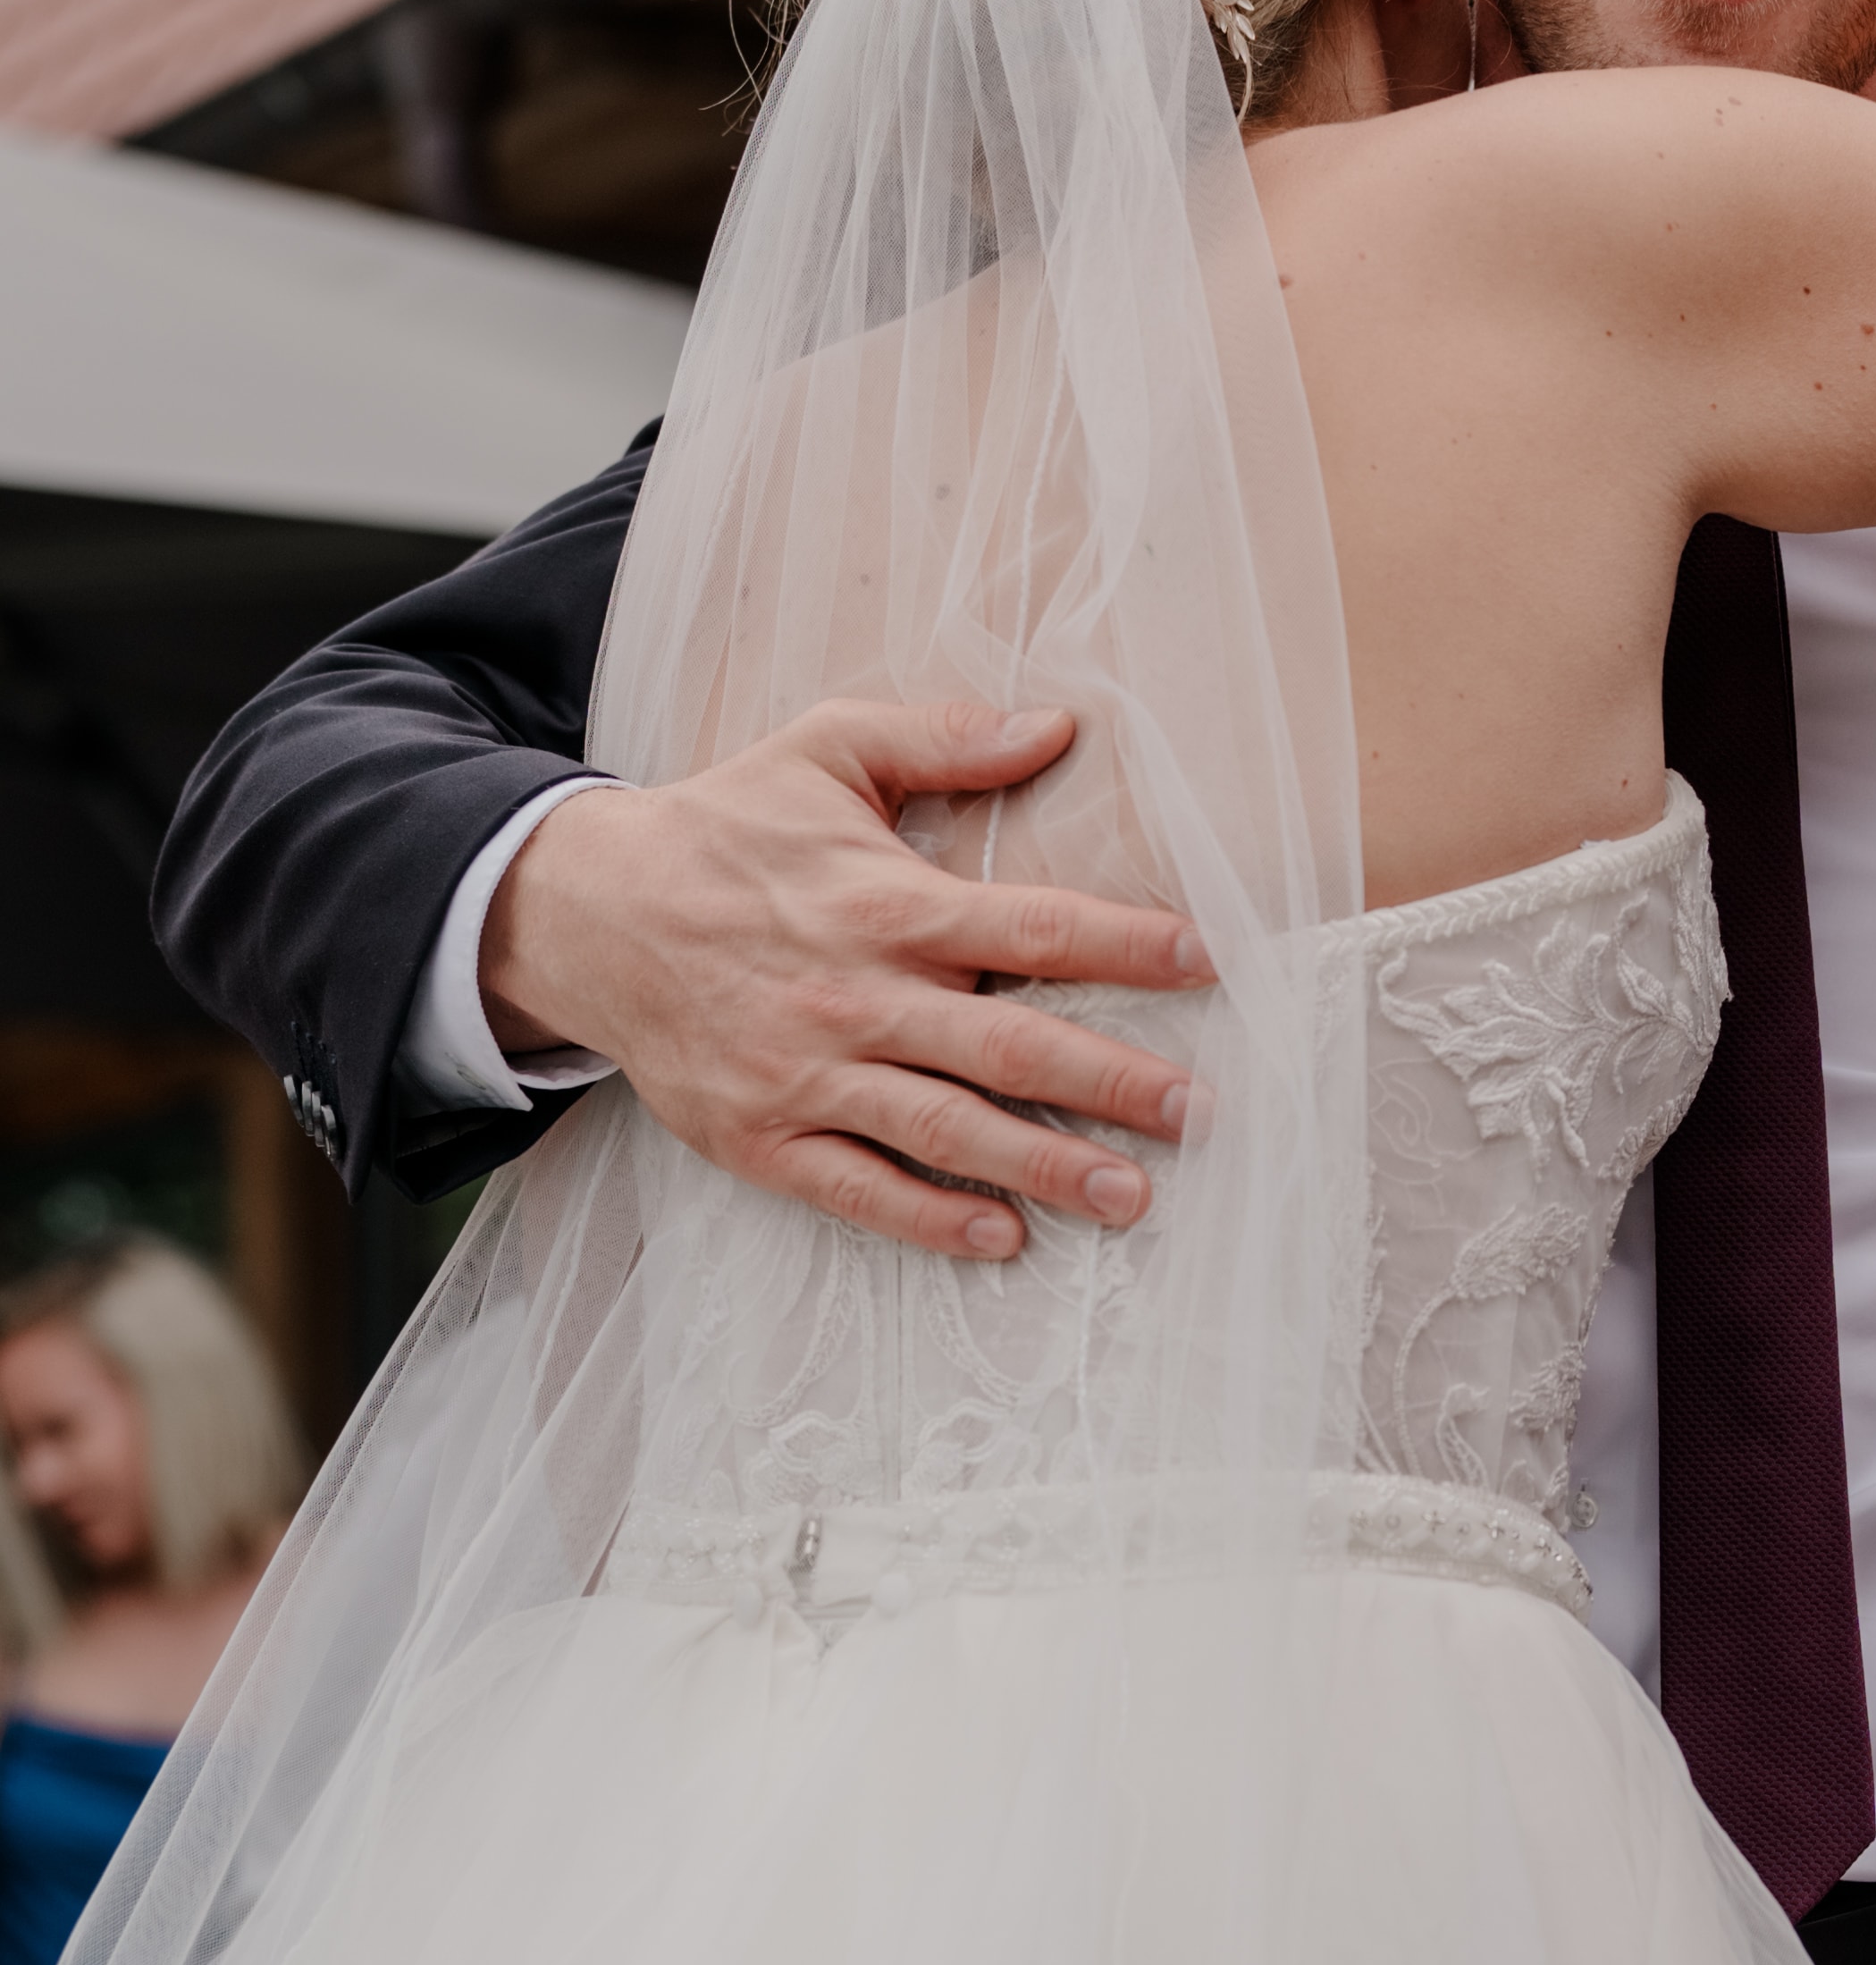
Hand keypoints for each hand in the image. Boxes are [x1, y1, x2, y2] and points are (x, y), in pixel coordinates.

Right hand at [482, 699, 1213, 1258]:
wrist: (584, 913)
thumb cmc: (727, 828)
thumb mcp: (826, 751)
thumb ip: (942, 738)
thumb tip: (1056, 725)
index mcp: (885, 903)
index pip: (1030, 927)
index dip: (1122, 944)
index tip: (1203, 960)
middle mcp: (856, 996)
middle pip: (1008, 1047)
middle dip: (1110, 1083)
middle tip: (1197, 1114)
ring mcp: (807, 1075)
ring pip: (946, 1132)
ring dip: (1045, 1167)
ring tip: (1131, 1197)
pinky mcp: (761, 1137)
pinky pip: (857, 1190)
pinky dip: (930, 1220)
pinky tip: (1003, 1239)